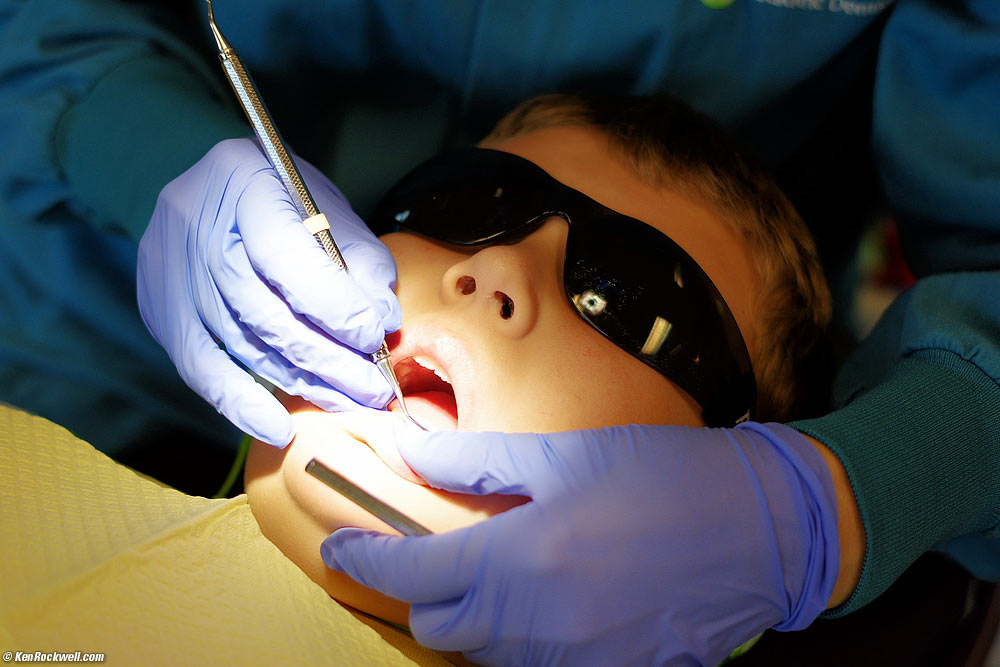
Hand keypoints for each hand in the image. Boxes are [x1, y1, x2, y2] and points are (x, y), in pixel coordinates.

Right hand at [137, 138, 399, 445]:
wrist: (219, 191)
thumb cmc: (286, 201)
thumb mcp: (333, 211)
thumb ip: (362, 262)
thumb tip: (383, 322)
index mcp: (241, 176)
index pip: (282, 252)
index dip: (330, 302)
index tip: (372, 337)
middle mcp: (192, 219)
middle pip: (259, 306)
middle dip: (324, 356)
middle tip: (371, 389)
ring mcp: (167, 266)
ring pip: (237, 340)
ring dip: (298, 381)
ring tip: (346, 402)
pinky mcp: (159, 307)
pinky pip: (199, 367)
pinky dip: (241, 403)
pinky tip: (279, 426)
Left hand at [321, 423, 840, 665]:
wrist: (763, 527)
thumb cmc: (665, 476)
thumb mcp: (565, 456)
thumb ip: (477, 462)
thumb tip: (412, 452)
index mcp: (521, 559)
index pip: (410, 575)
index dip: (364, 561)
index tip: (341, 548)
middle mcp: (538, 624)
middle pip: (439, 628)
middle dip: (422, 593)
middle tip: (432, 554)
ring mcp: (575, 660)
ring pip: (485, 656)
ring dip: (472, 619)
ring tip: (495, 573)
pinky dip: (522, 642)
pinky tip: (545, 602)